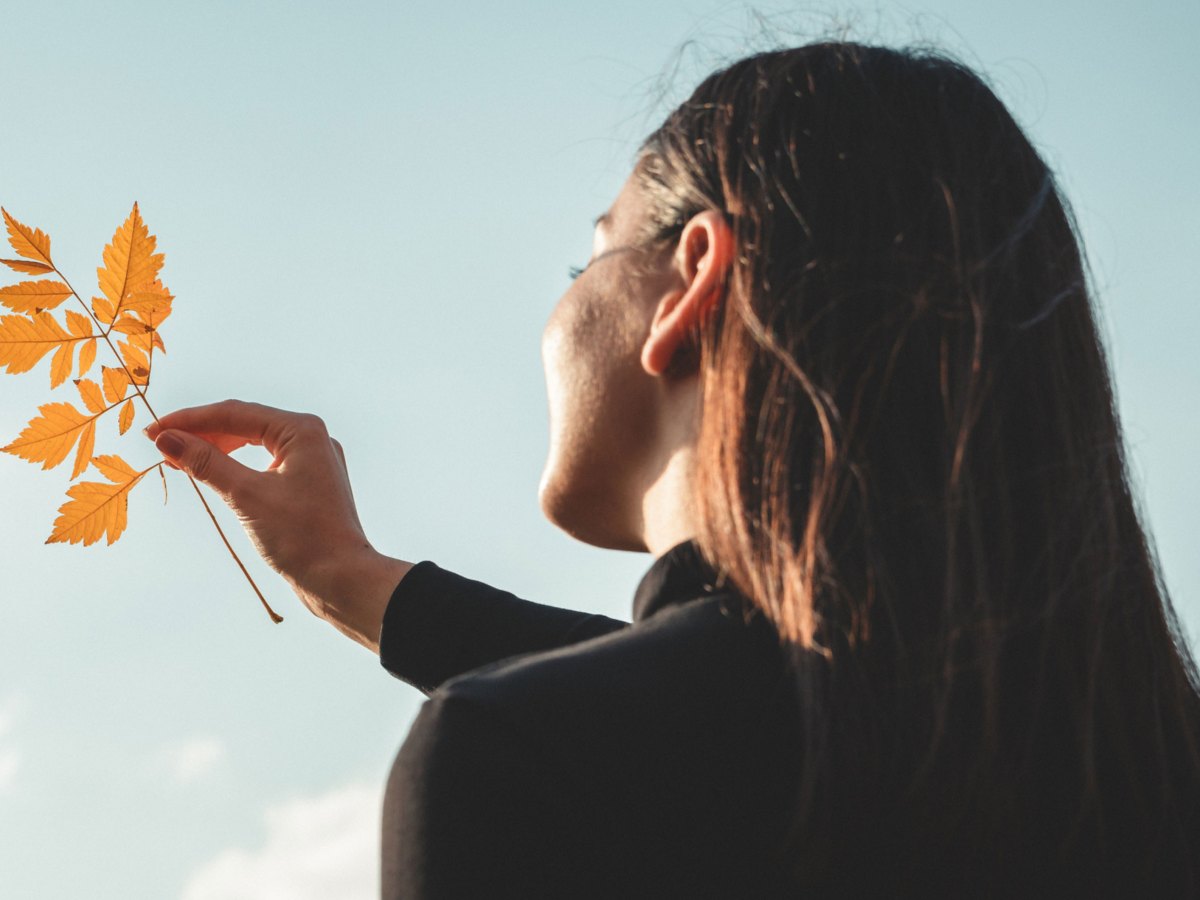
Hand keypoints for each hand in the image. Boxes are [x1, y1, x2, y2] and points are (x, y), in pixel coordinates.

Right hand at [144, 399, 411, 651]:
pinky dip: (235, 467)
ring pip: (254, 443)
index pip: (236, 413)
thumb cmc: (302, 537)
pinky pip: (264, 463)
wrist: (342, 579)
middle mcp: (312, 439)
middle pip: (245, 423)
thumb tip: (167, 439)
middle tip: (159, 444)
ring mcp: (313, 462)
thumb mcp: (247, 496)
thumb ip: (206, 463)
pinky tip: (213, 473)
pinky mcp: (308, 484)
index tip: (152, 431)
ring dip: (216, 449)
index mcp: (303, 431)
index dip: (190, 420)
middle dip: (201, 432)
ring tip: (178, 459)